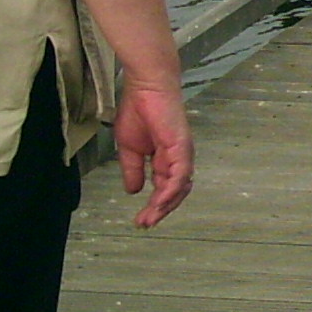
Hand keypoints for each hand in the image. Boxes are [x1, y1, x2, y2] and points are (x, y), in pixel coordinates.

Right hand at [113, 82, 193, 228]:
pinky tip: (159, 202)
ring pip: (180, 187)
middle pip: (175, 193)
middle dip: (160, 211)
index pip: (164, 189)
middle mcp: (178, 159)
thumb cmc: (138, 111)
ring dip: (165, 205)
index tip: (139, 221)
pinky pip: (179, 174)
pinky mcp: (181, 147)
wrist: (145, 88)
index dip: (154, 206)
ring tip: (150, 218)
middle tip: (145, 224)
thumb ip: (133, 170)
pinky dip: (170, 190)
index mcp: (166, 160)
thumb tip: (133, 192)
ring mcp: (182, 154)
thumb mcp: (129, 148)